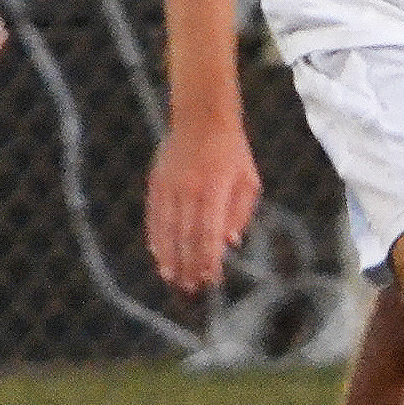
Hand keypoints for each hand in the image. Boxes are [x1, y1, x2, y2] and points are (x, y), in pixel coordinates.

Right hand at [146, 115, 261, 293]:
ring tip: (173, 278)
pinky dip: (156, 237)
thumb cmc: (233, 152)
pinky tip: (158, 255)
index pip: (210, 232)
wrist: (202, 117)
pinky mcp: (157, 182)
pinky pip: (155, 216)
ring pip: (167, 229)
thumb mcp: (248, 179)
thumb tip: (230, 244)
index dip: (209, 258)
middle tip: (192, 288)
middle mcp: (190, 188)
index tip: (211, 278)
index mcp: (217, 188)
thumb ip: (241, 213)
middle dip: (189, 264)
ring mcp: (171, 185)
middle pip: (187, 235)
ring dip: (170, 257)